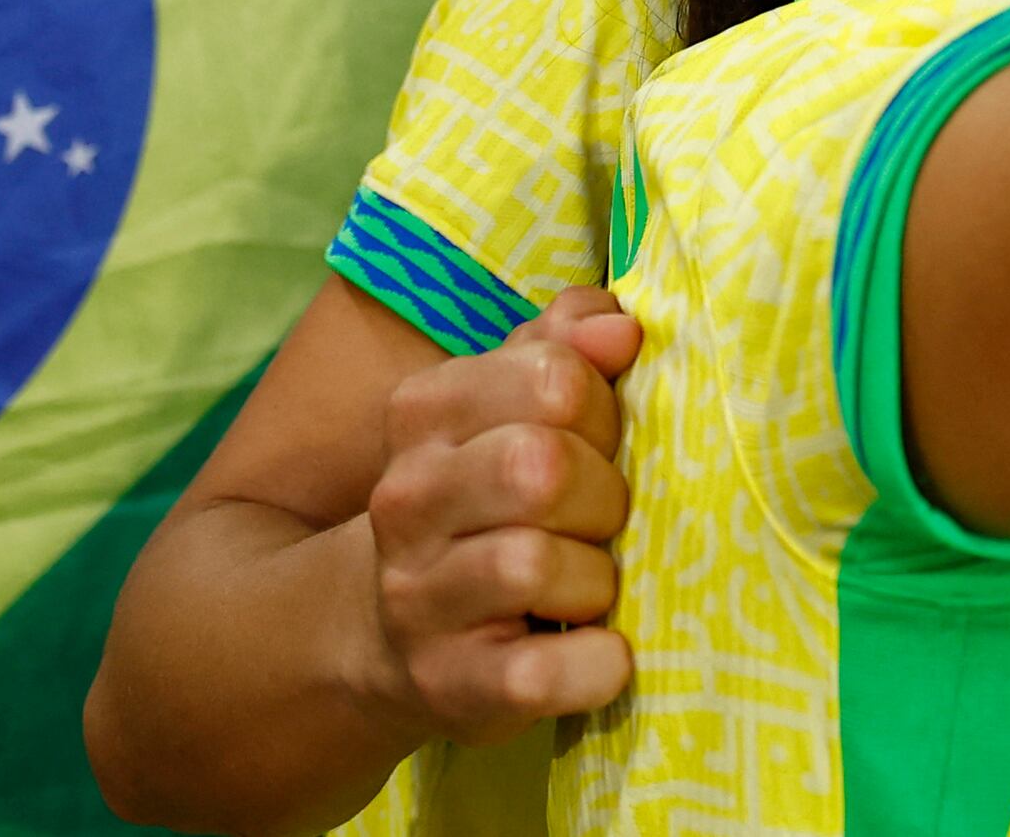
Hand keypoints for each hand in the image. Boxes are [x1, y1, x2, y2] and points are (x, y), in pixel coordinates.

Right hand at [362, 287, 639, 742]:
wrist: (390, 634)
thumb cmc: (482, 501)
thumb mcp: (506, 409)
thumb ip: (561, 348)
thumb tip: (619, 326)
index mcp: (424, 412)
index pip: (552, 376)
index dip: (602, 410)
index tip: (597, 442)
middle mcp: (408, 499)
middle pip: (543, 468)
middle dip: (604, 495)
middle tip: (599, 521)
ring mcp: (420, 597)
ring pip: (535, 564)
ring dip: (595, 579)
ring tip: (586, 586)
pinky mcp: (450, 684)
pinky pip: (542, 673)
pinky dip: (592, 665)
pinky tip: (601, 652)